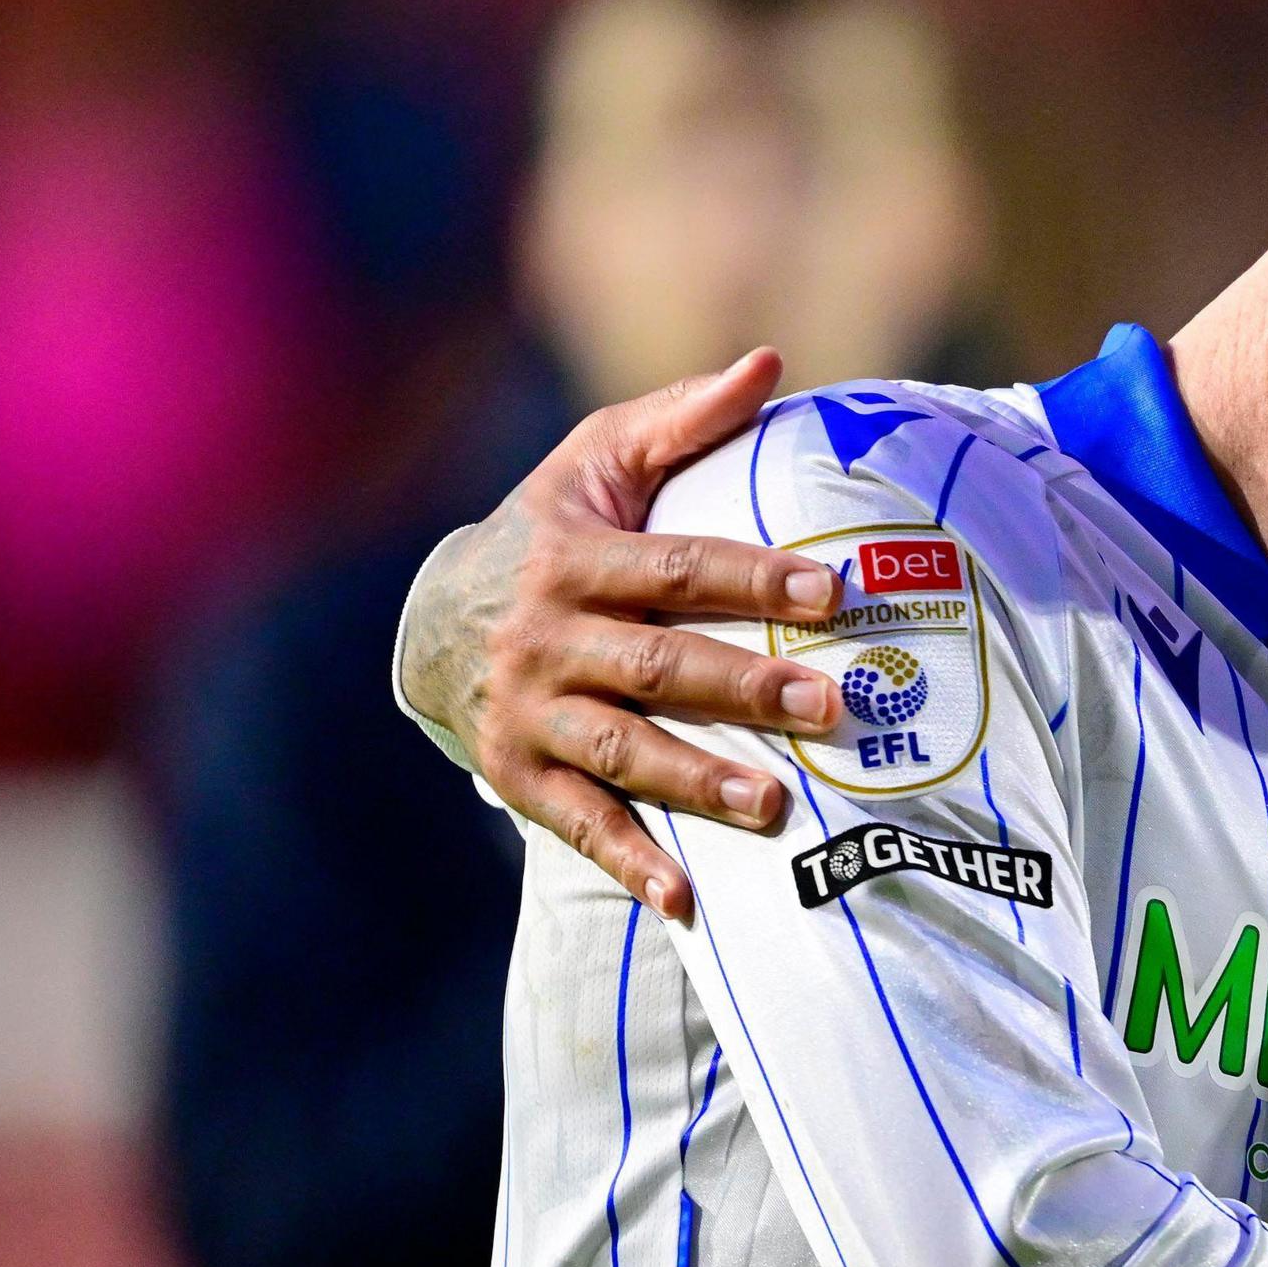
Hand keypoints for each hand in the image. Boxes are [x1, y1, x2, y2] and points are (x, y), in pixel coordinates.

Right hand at [401, 349, 853, 917]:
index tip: (831, 594)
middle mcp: (544, 640)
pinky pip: (579, 826)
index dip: (753, 581)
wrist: (433, 616)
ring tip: (778, 804)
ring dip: (699, 783)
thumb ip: (685, 419)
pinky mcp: (519, 777)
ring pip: (623, 753)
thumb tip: (772, 365)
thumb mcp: (601, 459)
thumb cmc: (552, 525)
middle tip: (834, 707)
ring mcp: (529, 715)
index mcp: (572, 558)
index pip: (677, 570)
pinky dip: (630, 863)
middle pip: (659, 667)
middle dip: (747, 690)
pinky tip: (686, 901)